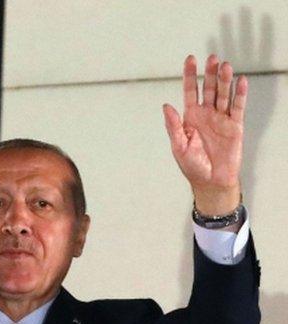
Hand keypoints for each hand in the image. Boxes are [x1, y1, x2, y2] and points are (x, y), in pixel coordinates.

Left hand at [163, 54, 246, 215]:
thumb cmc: (192, 166)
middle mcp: (206, 114)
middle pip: (208, 89)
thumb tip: (166, 106)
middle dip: (210, 74)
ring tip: (225, 66)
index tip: (191, 59)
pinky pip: (238, 107)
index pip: (189, 91)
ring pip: (223, 95)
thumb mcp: (178, 146)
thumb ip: (173, 126)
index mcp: (190, 117)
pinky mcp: (235, 125)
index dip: (190, 76)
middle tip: (212, 58)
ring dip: (224, 80)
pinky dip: (240, 94)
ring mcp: (221, 118)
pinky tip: (241, 81)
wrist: (211, 181)